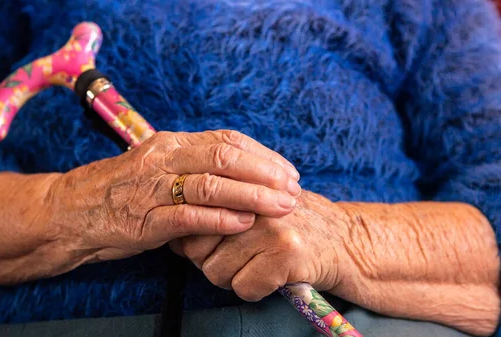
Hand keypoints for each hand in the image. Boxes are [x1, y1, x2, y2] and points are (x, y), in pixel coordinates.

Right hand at [0, 130, 300, 283]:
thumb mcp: (155, 166)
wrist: (69, 211)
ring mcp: (153, 189)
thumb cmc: (119, 190)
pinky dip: (221, 220)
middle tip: (294, 189)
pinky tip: (245, 224)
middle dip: (266, 173)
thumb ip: (190, 165)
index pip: (226, 140)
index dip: (263, 155)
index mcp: (170, 143)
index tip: (287, 170)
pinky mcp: (145, 220)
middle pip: (225, 158)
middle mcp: (163, 159)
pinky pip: (190, 217)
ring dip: (253, 196)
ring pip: (212, 185)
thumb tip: (236, 170)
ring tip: (282, 207)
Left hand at [170, 190, 351, 301]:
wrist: (343, 240)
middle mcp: (252, 201)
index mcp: (239, 184)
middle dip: (209, 261)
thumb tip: (175, 237)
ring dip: (232, 278)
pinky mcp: (285, 252)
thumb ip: (217, 210)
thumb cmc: (289, 225)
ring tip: (256, 265)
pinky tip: (273, 277)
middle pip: (195, 248)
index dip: (193, 239)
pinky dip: (255, 290)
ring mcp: (269, 225)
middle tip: (237, 258)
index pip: (189, 217)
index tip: (211, 244)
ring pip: (215, 272)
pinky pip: (243, 287)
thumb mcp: (253, 206)